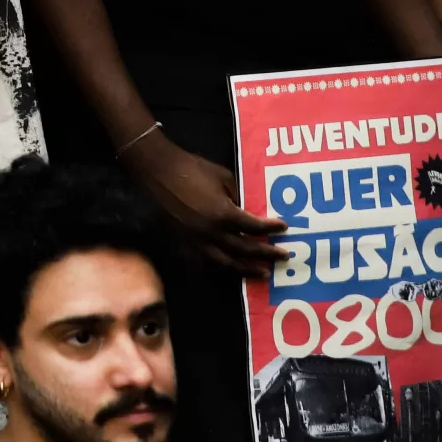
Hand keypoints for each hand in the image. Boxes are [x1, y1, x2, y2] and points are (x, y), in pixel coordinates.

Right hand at [120, 130, 288, 274]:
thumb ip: (237, 196)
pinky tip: (229, 269)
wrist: (158, 171)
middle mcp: (212, 232)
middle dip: (265, 254)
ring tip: (261, 273)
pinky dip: (219, 267)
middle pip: (244, 249)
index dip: (271, 228)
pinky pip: (204, 260)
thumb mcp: (223, 177)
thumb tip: (246, 210)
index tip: (283, 228)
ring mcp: (195, 240)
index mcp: (224, 214)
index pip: (254, 227)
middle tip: (283, 257)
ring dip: (245, 269)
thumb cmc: (192, 168)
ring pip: (225, 263)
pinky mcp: (183, 241)